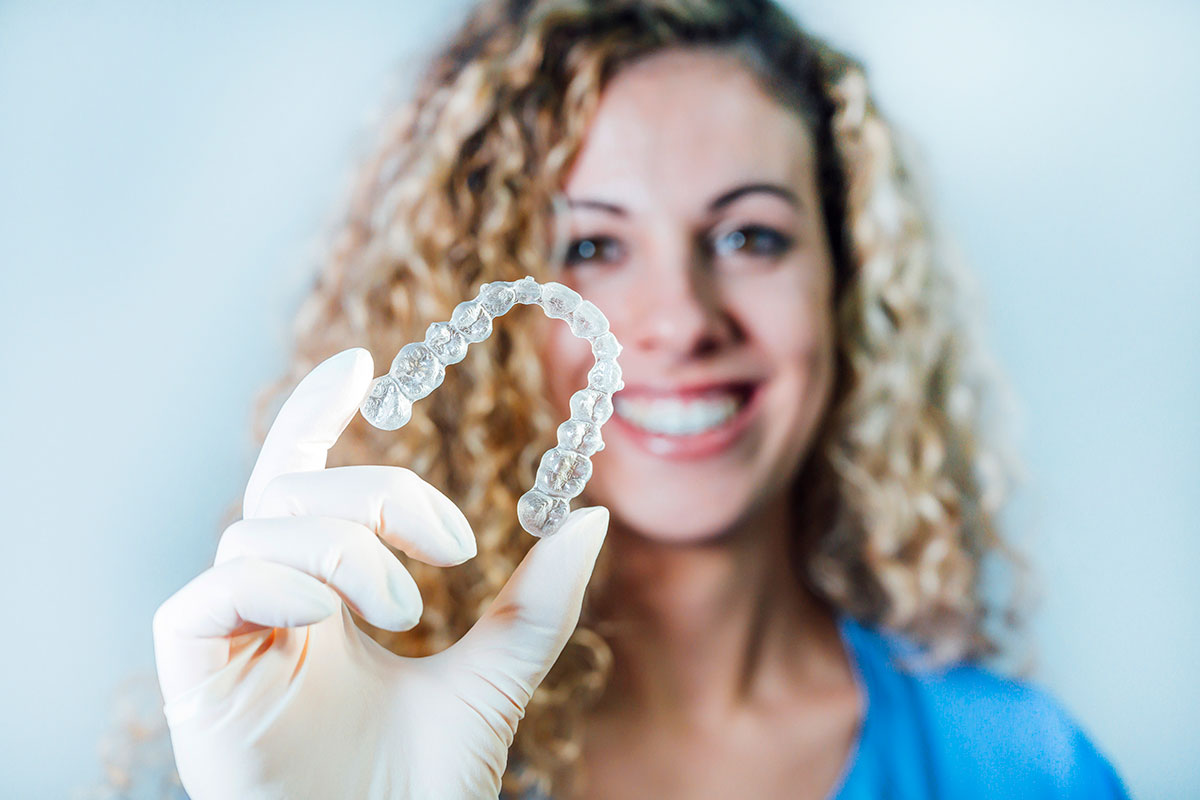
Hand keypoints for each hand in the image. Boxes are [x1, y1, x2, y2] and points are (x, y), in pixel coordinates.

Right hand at [152, 348, 608, 798]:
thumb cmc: (423, 788)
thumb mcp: (497, 679)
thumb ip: (538, 606)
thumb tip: (591, 518)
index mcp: (327, 596)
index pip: (303, 482)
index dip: (316, 415)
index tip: (359, 366)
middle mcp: (271, 605)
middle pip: (290, 490)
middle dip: (377, 493)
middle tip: (453, 546)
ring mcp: (228, 638)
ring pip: (257, 528)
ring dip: (346, 548)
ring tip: (409, 607)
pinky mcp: (191, 674)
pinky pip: (210, 591)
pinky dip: (281, 582)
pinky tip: (337, 617)